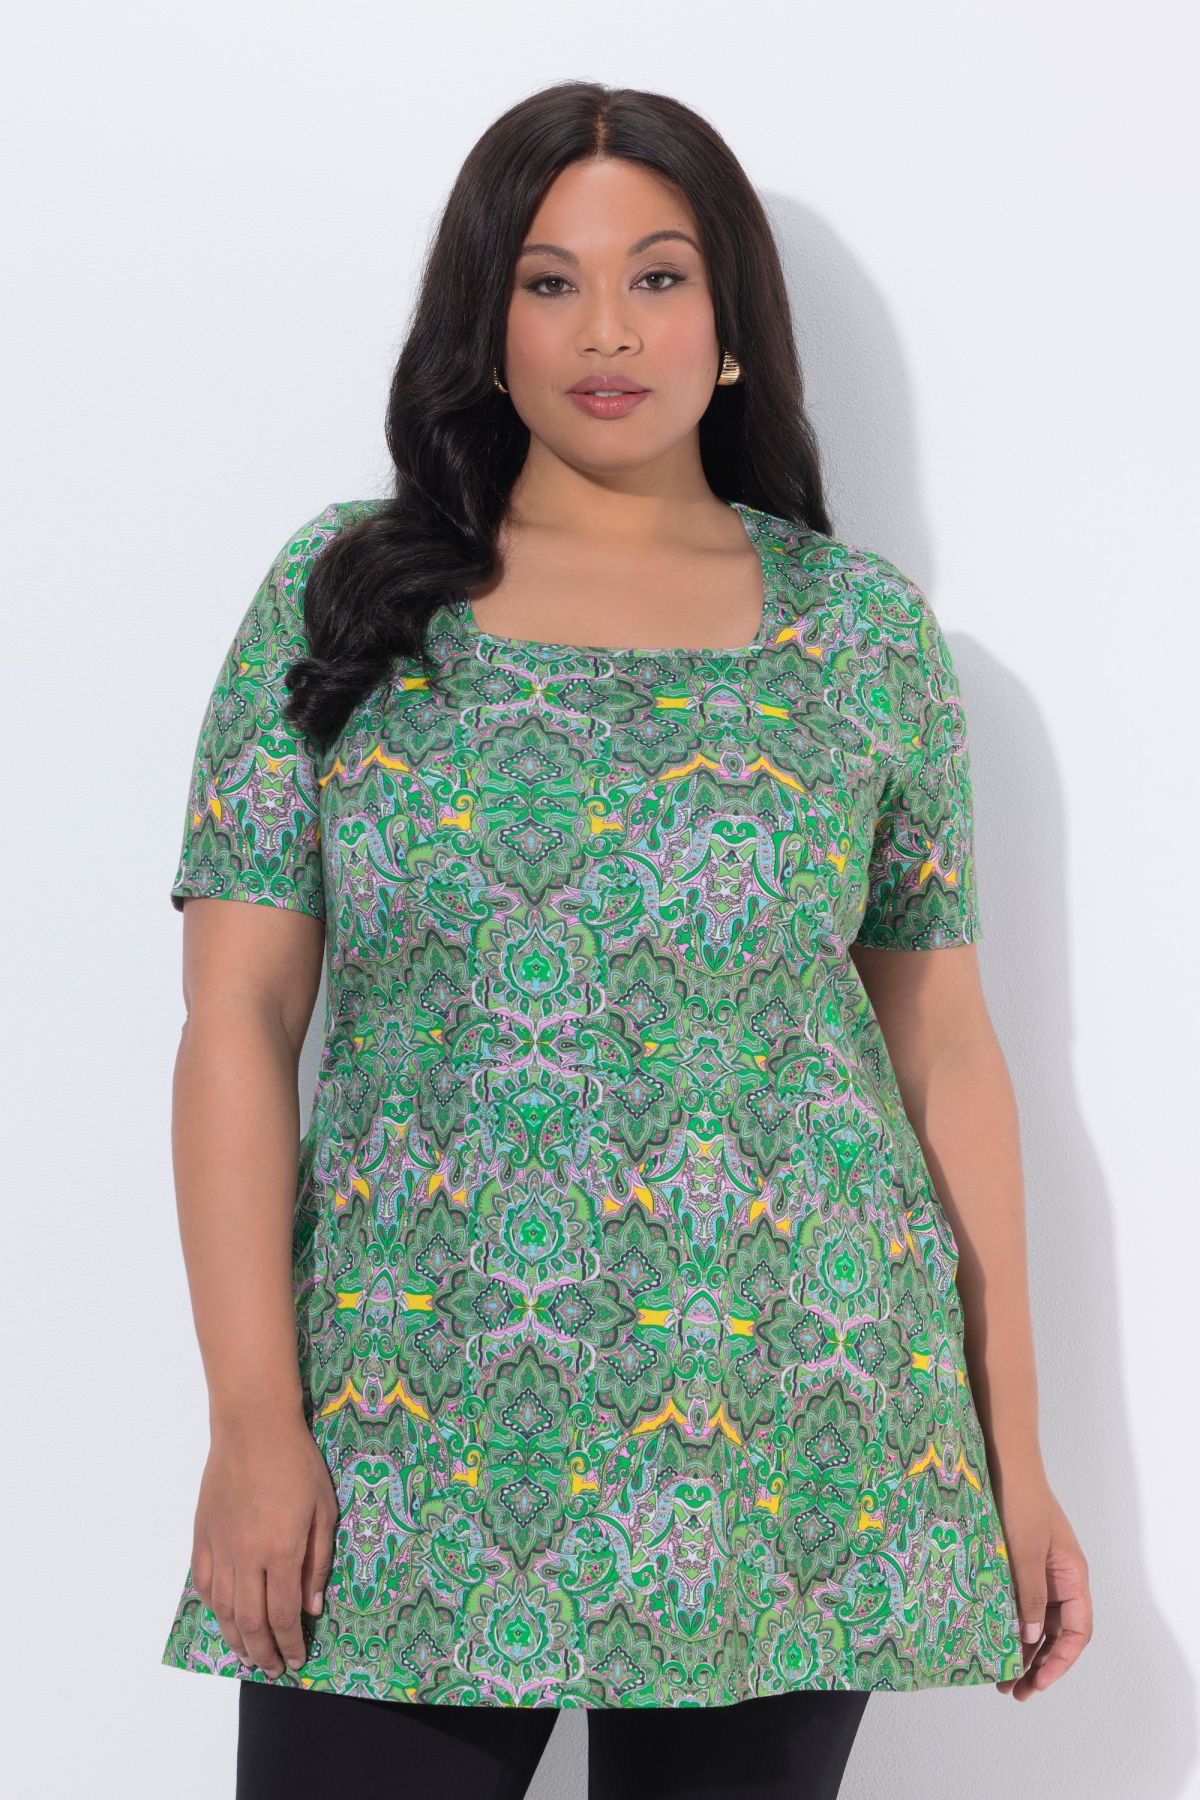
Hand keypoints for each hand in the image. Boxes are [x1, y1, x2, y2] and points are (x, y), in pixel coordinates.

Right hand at [189, 1410, 337, 1678]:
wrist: (253, 1427)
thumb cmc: (297, 1463)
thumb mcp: (324, 1509)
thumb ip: (318, 1562)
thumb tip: (311, 1607)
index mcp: (282, 1552)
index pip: (282, 1616)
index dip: (290, 1643)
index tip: (297, 1659)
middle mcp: (247, 1558)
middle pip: (251, 1622)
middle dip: (264, 1652)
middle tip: (273, 1669)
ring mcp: (220, 1548)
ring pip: (224, 1610)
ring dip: (236, 1639)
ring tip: (248, 1655)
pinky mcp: (202, 1536)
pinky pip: (204, 1584)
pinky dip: (214, 1608)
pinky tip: (225, 1617)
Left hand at [993, 1467, 1092, 1698]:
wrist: (1002, 1455)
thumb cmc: (1019, 1497)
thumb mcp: (1024, 1549)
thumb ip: (1029, 1594)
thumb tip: (1029, 1639)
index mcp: (1071, 1574)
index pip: (1076, 1631)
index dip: (1060, 1662)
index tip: (1037, 1682)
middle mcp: (1058, 1574)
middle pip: (1055, 1631)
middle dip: (1037, 1663)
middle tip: (1013, 1690)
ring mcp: (1037, 1567)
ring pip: (1034, 1618)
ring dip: (1020, 1647)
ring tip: (999, 1674)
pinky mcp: (1015, 1559)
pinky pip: (1017, 1599)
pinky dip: (1007, 1621)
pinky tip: (989, 1636)